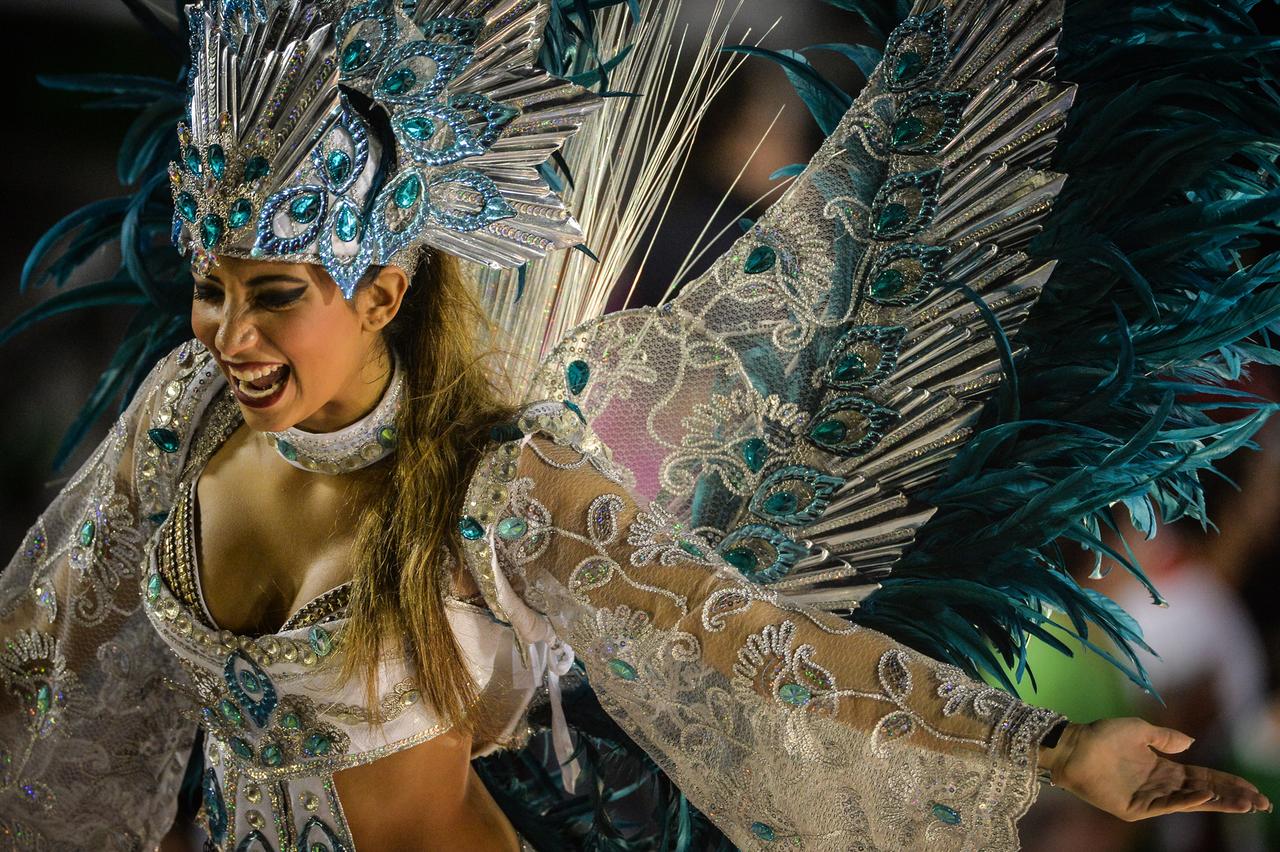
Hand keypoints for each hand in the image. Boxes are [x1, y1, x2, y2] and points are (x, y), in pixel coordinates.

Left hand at [1039, 718, 1271, 820]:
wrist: (1072, 746)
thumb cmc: (1101, 735)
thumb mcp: (1138, 730)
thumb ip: (1165, 737)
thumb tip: (1192, 742)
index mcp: (1163, 767)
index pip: (1204, 778)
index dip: (1228, 783)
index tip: (1254, 789)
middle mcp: (1160, 785)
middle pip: (1205, 793)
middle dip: (1232, 797)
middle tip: (1261, 802)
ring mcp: (1149, 798)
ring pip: (1191, 803)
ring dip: (1218, 802)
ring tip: (1244, 803)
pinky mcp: (1135, 808)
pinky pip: (1165, 806)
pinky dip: (1186, 802)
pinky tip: (1205, 798)